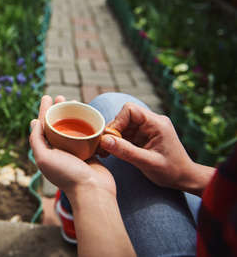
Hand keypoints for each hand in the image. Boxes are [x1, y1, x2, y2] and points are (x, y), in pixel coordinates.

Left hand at [29, 95, 115, 197]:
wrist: (93, 191)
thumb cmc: (67, 175)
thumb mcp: (44, 158)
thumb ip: (36, 141)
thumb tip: (34, 122)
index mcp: (46, 152)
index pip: (42, 127)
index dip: (43, 111)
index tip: (47, 98)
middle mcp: (59, 151)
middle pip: (57, 125)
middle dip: (58, 109)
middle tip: (61, 96)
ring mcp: (75, 151)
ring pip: (72, 127)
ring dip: (72, 113)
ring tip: (75, 101)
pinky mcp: (90, 152)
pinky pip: (87, 134)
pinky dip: (87, 123)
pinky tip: (88, 114)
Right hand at [99, 102, 213, 195]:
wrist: (184, 178)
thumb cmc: (171, 171)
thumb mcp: (147, 162)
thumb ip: (125, 151)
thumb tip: (104, 140)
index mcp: (157, 123)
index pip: (130, 110)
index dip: (117, 121)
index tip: (110, 138)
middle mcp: (152, 122)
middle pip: (124, 117)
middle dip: (113, 131)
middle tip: (105, 147)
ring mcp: (148, 129)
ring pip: (123, 125)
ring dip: (114, 137)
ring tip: (107, 152)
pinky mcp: (144, 136)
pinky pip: (126, 133)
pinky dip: (118, 142)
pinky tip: (113, 152)